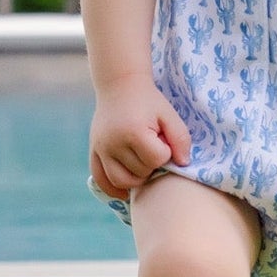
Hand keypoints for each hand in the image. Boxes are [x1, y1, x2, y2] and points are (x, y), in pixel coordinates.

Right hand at [89, 81, 191, 199]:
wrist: (120, 85)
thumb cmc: (149, 101)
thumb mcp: (169, 114)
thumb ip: (181, 139)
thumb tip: (183, 164)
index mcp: (134, 132)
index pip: (157, 159)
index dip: (165, 152)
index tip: (163, 139)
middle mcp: (113, 143)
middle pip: (140, 172)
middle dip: (152, 163)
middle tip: (153, 147)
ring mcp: (101, 148)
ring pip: (121, 181)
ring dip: (137, 177)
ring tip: (142, 162)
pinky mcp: (93, 151)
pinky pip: (101, 180)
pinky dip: (113, 189)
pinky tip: (126, 191)